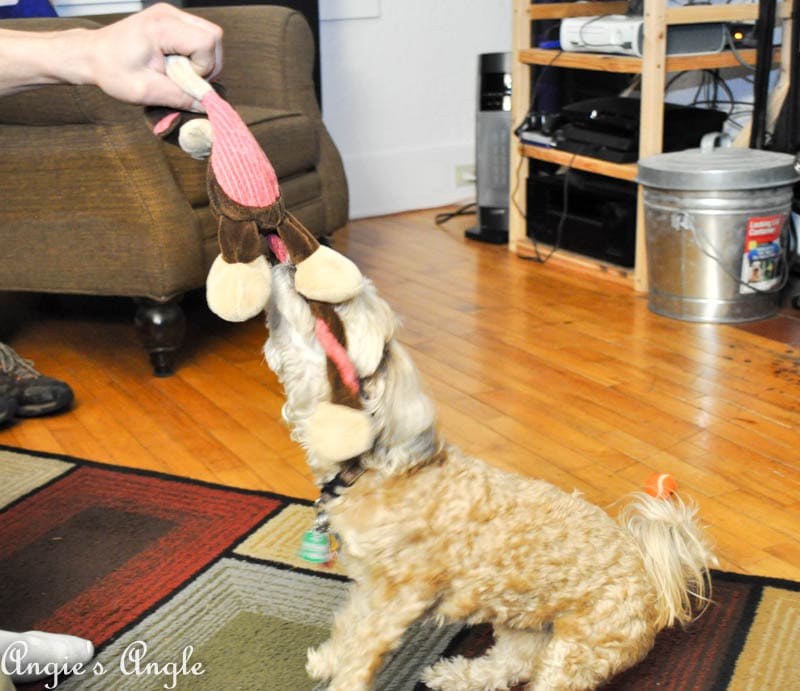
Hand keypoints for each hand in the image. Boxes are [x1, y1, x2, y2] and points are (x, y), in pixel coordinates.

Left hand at [83, 3, 222, 109]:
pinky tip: (178, 64)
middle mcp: (169, 14)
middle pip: (214, 36)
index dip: (203, 67)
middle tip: (186, 79)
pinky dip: (197, 55)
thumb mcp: (145, 91)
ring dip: (204, 60)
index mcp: (160, 27)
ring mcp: (171, 14)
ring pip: (211, 35)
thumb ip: (180, 98)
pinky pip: (200, 35)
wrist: (92, 55)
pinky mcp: (172, 19)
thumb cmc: (112, 71)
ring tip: (181, 72)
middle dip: (208, 64)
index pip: (206, 42)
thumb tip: (207, 106)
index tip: (183, 79)